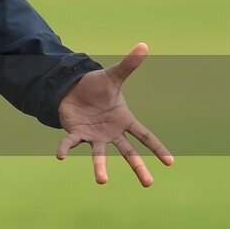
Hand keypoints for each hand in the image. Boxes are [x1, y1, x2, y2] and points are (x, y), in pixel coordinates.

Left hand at [56, 43, 172, 186]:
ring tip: (101, 181)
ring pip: (99, 154)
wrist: (74, 90)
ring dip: (100, 167)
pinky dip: (65, 149)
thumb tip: (143, 45)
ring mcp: (94, 135)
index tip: (170, 162)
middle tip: (148, 184)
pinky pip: (71, 143)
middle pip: (128, 152)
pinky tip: (59, 156)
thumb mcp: (113, 75)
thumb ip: (128, 64)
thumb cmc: (96, 87)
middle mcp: (111, 132)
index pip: (145, 135)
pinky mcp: (76, 133)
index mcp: (124, 120)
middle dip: (138, 167)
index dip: (157, 148)